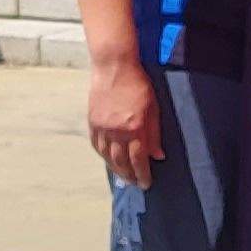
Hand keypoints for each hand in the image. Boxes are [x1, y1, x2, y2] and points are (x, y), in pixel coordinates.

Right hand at [88, 59, 162, 189]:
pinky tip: (109, 160)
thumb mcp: (153, 108)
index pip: (139, 159)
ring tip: (123, 176)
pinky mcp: (92, 122)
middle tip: (135, 183)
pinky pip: (96, 145)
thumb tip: (158, 156)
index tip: (146, 184)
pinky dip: (103, 156)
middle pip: (121, 161)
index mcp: (134, 127)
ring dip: (116, 169)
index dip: (142, 174)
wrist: (114, 66)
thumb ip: (154, 134)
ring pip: (107, 156)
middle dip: (129, 175)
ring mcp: (102, 127)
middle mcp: (116, 131)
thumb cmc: (139, 84)